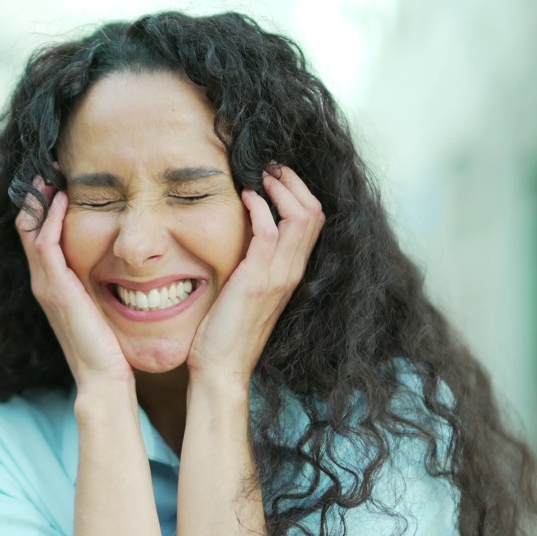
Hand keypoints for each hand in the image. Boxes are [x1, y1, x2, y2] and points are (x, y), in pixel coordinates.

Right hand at [16, 177, 133, 389]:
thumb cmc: (109, 346)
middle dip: (36, 195)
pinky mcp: (56, 289)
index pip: (39, 234)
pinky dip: (49, 220)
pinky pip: (45, 245)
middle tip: (47, 165)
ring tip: (47, 173)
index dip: (44, 205)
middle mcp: (44, 281)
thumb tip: (126, 263)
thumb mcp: (103, 306)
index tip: (58, 179)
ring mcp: (46, 285)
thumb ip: (103, 285)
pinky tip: (60, 199)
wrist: (104, 377)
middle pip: (28, 226)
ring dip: (38, 200)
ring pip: (31, 231)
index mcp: (54, 284)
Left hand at [186, 165, 325, 387]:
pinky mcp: (258, 280)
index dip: (299, 192)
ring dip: (280, 188)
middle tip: (270, 167)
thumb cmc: (226, 332)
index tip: (276, 177)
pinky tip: (245, 198)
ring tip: (261, 175)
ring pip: (301, 217)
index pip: (314, 222)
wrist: (221, 368)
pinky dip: (260, 208)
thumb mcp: (246, 291)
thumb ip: (253, 265)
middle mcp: (292, 272)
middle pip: (314, 212)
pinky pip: (269, 232)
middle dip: (294, 182)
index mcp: (292, 273)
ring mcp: (278, 276)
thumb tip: (243, 236)